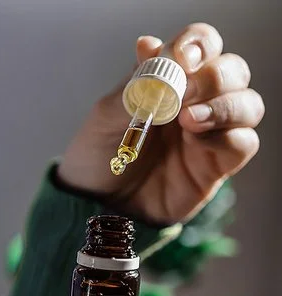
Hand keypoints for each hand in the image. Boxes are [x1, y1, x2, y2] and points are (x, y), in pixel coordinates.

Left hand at [59, 23, 264, 224]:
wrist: (95, 204)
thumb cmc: (98, 156)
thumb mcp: (105, 117)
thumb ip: (135, 85)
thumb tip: (149, 45)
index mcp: (168, 81)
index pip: (201, 46)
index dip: (199, 44)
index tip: (181, 57)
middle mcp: (195, 102)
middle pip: (233, 71)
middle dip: (215, 76)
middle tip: (184, 93)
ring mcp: (209, 134)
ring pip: (248, 104)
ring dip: (226, 105)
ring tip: (188, 120)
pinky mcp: (216, 165)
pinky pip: (244, 143)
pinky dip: (227, 137)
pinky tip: (195, 141)